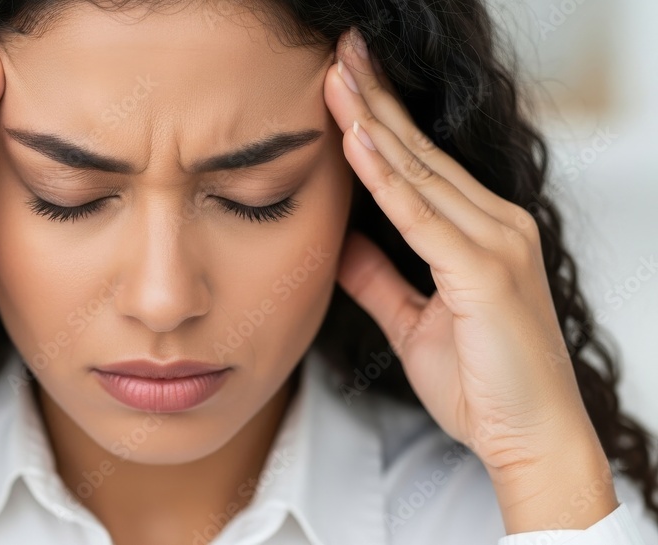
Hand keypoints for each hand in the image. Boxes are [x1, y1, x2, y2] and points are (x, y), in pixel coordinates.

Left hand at [323, 27, 616, 531]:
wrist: (530, 441)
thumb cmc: (482, 386)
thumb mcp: (412, 321)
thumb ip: (378, 278)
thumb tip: (339, 242)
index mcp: (481, 232)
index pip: (421, 163)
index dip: (381, 120)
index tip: (345, 82)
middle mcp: (496, 224)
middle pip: (421, 151)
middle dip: (376, 99)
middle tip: (340, 51)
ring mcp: (496, 243)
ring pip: (420, 171)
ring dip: (373, 121)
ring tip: (337, 76)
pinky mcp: (485, 272)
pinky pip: (422, 216)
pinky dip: (386, 178)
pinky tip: (357, 140)